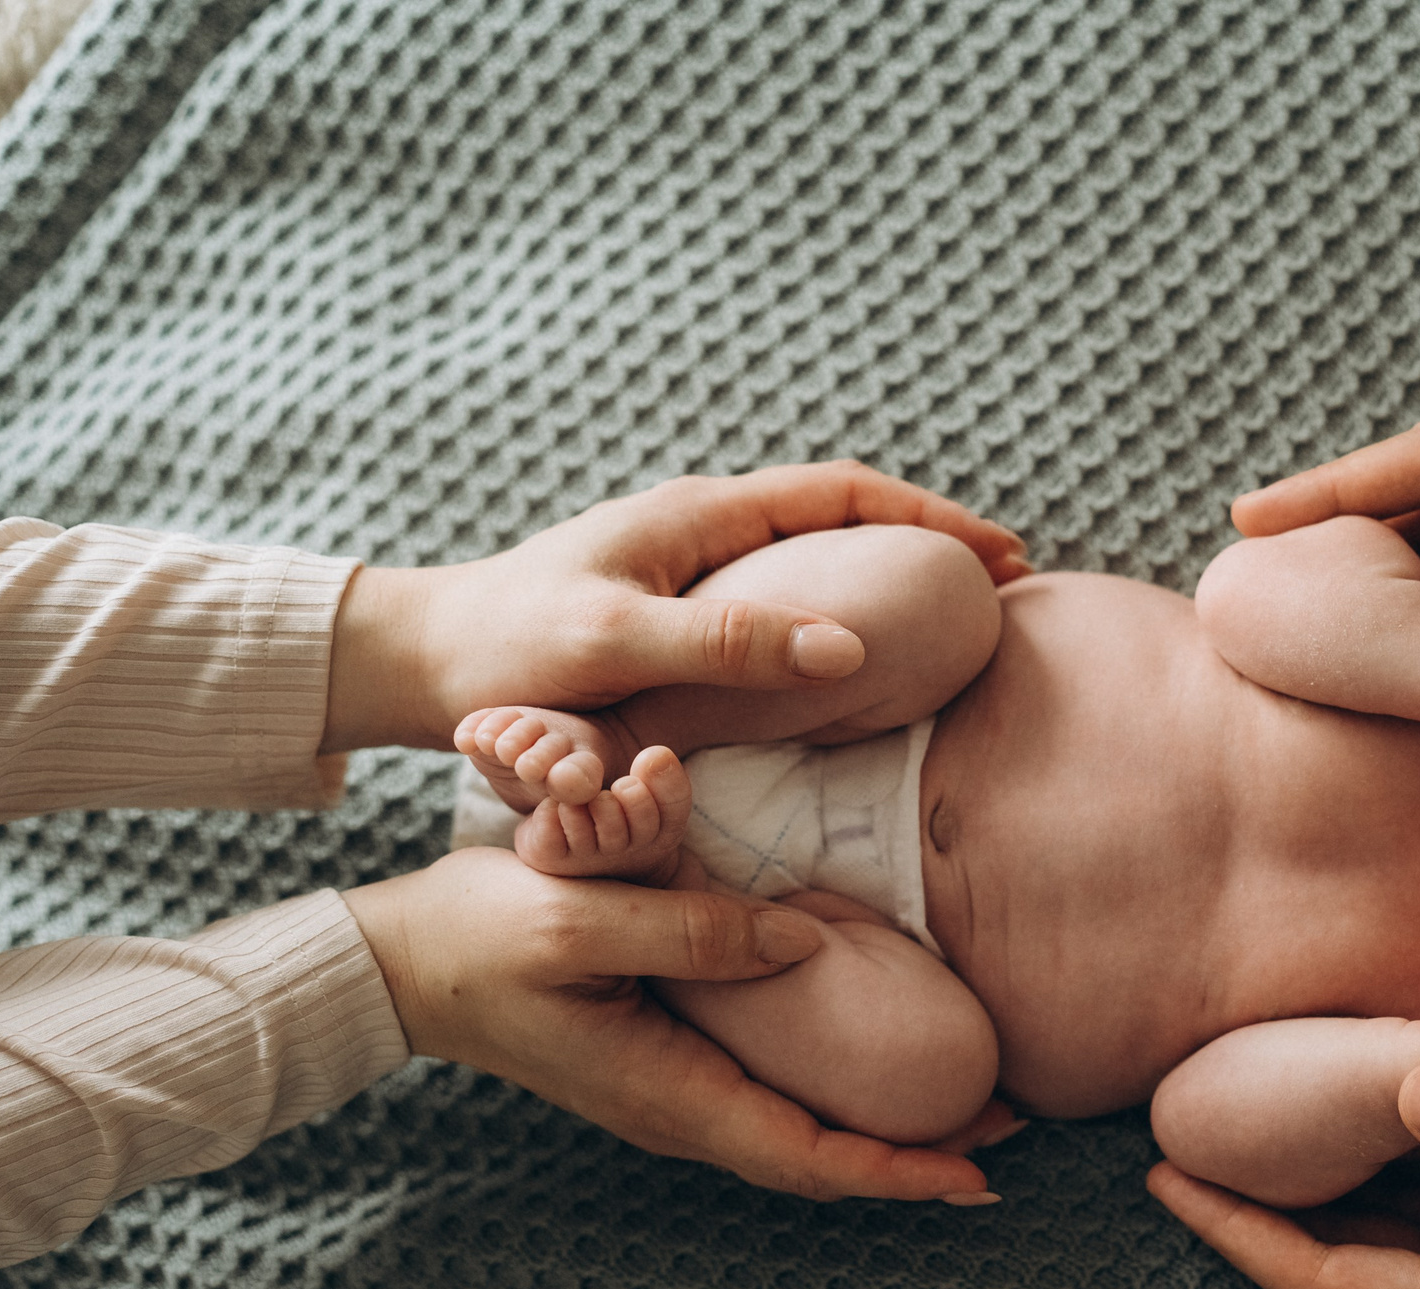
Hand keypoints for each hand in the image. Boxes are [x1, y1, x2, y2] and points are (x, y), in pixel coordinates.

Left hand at [325, 461, 1030, 751]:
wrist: (418, 665)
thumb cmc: (507, 653)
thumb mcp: (616, 644)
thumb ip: (729, 643)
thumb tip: (850, 646)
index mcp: (701, 516)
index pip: (846, 492)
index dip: (932, 518)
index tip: (1001, 554)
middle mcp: (701, 527)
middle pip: (843, 513)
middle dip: (926, 537)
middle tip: (998, 581)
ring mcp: (687, 565)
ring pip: (814, 551)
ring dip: (885, 568)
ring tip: (946, 609)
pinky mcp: (672, 608)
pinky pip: (783, 593)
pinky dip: (840, 606)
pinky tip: (856, 650)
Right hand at [342, 848, 996, 1202]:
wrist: (400, 959)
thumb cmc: (478, 935)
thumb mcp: (580, 916)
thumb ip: (691, 929)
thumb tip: (801, 943)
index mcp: (669, 1093)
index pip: (806, 1157)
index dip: (898, 1170)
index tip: (980, 1176)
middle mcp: (680, 1109)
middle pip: (818, 1161)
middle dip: (916, 1159)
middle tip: (1015, 1138)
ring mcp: (674, 1091)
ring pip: (800, 1135)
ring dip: (885, 1131)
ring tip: (974, 1108)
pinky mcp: (669, 1060)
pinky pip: (771, 1097)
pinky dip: (838, 1096)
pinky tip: (881, 1066)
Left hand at [1147, 1062, 1419, 1288]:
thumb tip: (1406, 1090)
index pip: (1326, 1279)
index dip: (1237, 1232)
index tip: (1161, 1179)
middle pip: (1347, 1256)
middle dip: (1266, 1199)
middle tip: (1189, 1126)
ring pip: (1404, 1228)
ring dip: (1337, 1178)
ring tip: (1267, 1111)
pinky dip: (1419, 1163)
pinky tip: (1401, 1107)